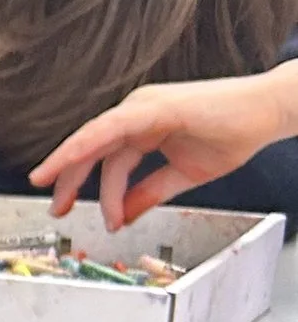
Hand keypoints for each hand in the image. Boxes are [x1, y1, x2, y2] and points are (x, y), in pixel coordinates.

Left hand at [32, 63, 297, 225]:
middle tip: (54, 208)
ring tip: (60, 199)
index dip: (80, 182)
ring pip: (93, 137)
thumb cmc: (232, 136)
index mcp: (141, 127)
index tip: (62, 205)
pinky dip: (87, 144)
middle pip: (90, 148)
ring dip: (70, 167)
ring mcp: (143, 106)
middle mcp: (136, 113)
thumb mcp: (182, 176)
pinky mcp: (153, 106)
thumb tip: (123, 216)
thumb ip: (150, 193)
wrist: (266, 112)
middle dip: (67, 179)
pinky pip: (110, 127)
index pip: (101, 157)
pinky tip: (69, 160)